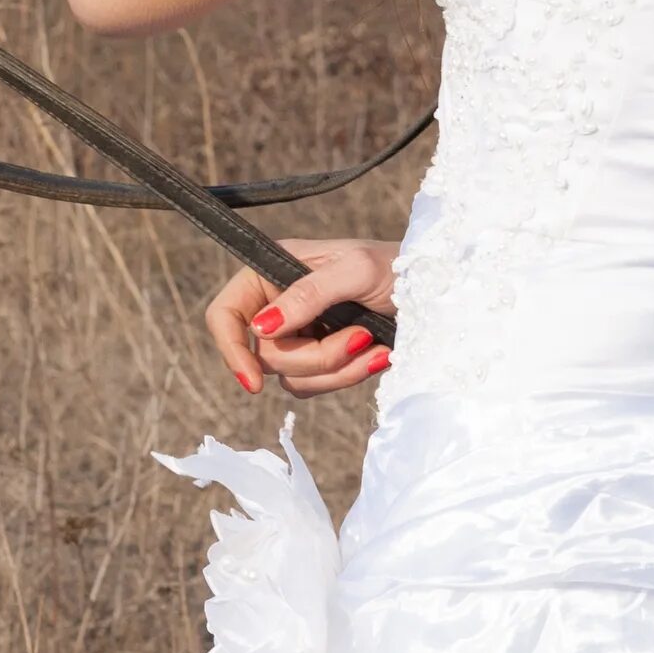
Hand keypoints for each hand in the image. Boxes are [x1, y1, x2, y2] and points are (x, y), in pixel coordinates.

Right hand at [204, 238, 396, 398]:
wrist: (428, 290)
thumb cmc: (392, 266)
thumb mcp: (354, 270)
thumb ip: (307, 295)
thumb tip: (261, 327)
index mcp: (271, 273)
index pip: (225, 314)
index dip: (231, 349)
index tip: (253, 382)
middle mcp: (277, 305)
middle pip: (265, 356)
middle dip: (316, 357)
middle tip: (359, 338)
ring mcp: (298, 335)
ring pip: (291, 377)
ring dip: (336, 368)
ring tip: (373, 344)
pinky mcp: (319, 359)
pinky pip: (315, 386)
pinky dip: (347, 376)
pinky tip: (377, 355)